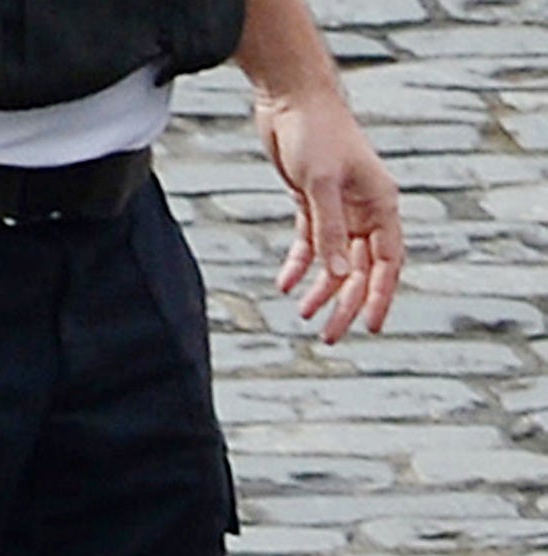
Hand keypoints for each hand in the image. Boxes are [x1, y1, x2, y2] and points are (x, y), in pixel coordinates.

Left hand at [253, 88, 401, 343]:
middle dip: (346, 303)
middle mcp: (365, 209)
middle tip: (329, 336)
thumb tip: (337, 277)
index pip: (388, 261)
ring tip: (304, 315)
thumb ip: (329, 231)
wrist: (291, 100)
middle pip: (360, 268)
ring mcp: (339, 207)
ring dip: (322, 289)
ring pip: (335, 260)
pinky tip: (285, 284)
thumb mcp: (321, 185)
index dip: (381, 296)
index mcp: (381, 204)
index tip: (370, 327)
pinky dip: (300, 264)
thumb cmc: (316, 134)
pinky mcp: (312, 202)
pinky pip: (310, 243)